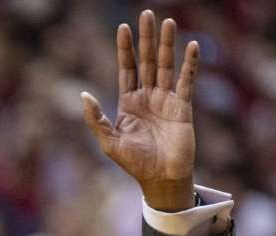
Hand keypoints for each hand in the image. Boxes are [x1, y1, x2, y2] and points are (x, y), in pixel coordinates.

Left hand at [82, 10, 197, 211]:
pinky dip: (190, 65)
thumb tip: (83, 94)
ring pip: (165, 66)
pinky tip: (192, 47)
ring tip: (169, 22)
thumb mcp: (109, 142)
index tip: (123, 27)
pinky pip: (186, 81)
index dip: (125, 48)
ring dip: (167, 45)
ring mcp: (166, 100)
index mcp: (128, 102)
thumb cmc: (134, 163)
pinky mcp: (183, 107)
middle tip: (147, 14)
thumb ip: (95, 119)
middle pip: (146, 61)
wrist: (160, 179)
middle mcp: (147, 97)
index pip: (126, 69)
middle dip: (146, 38)